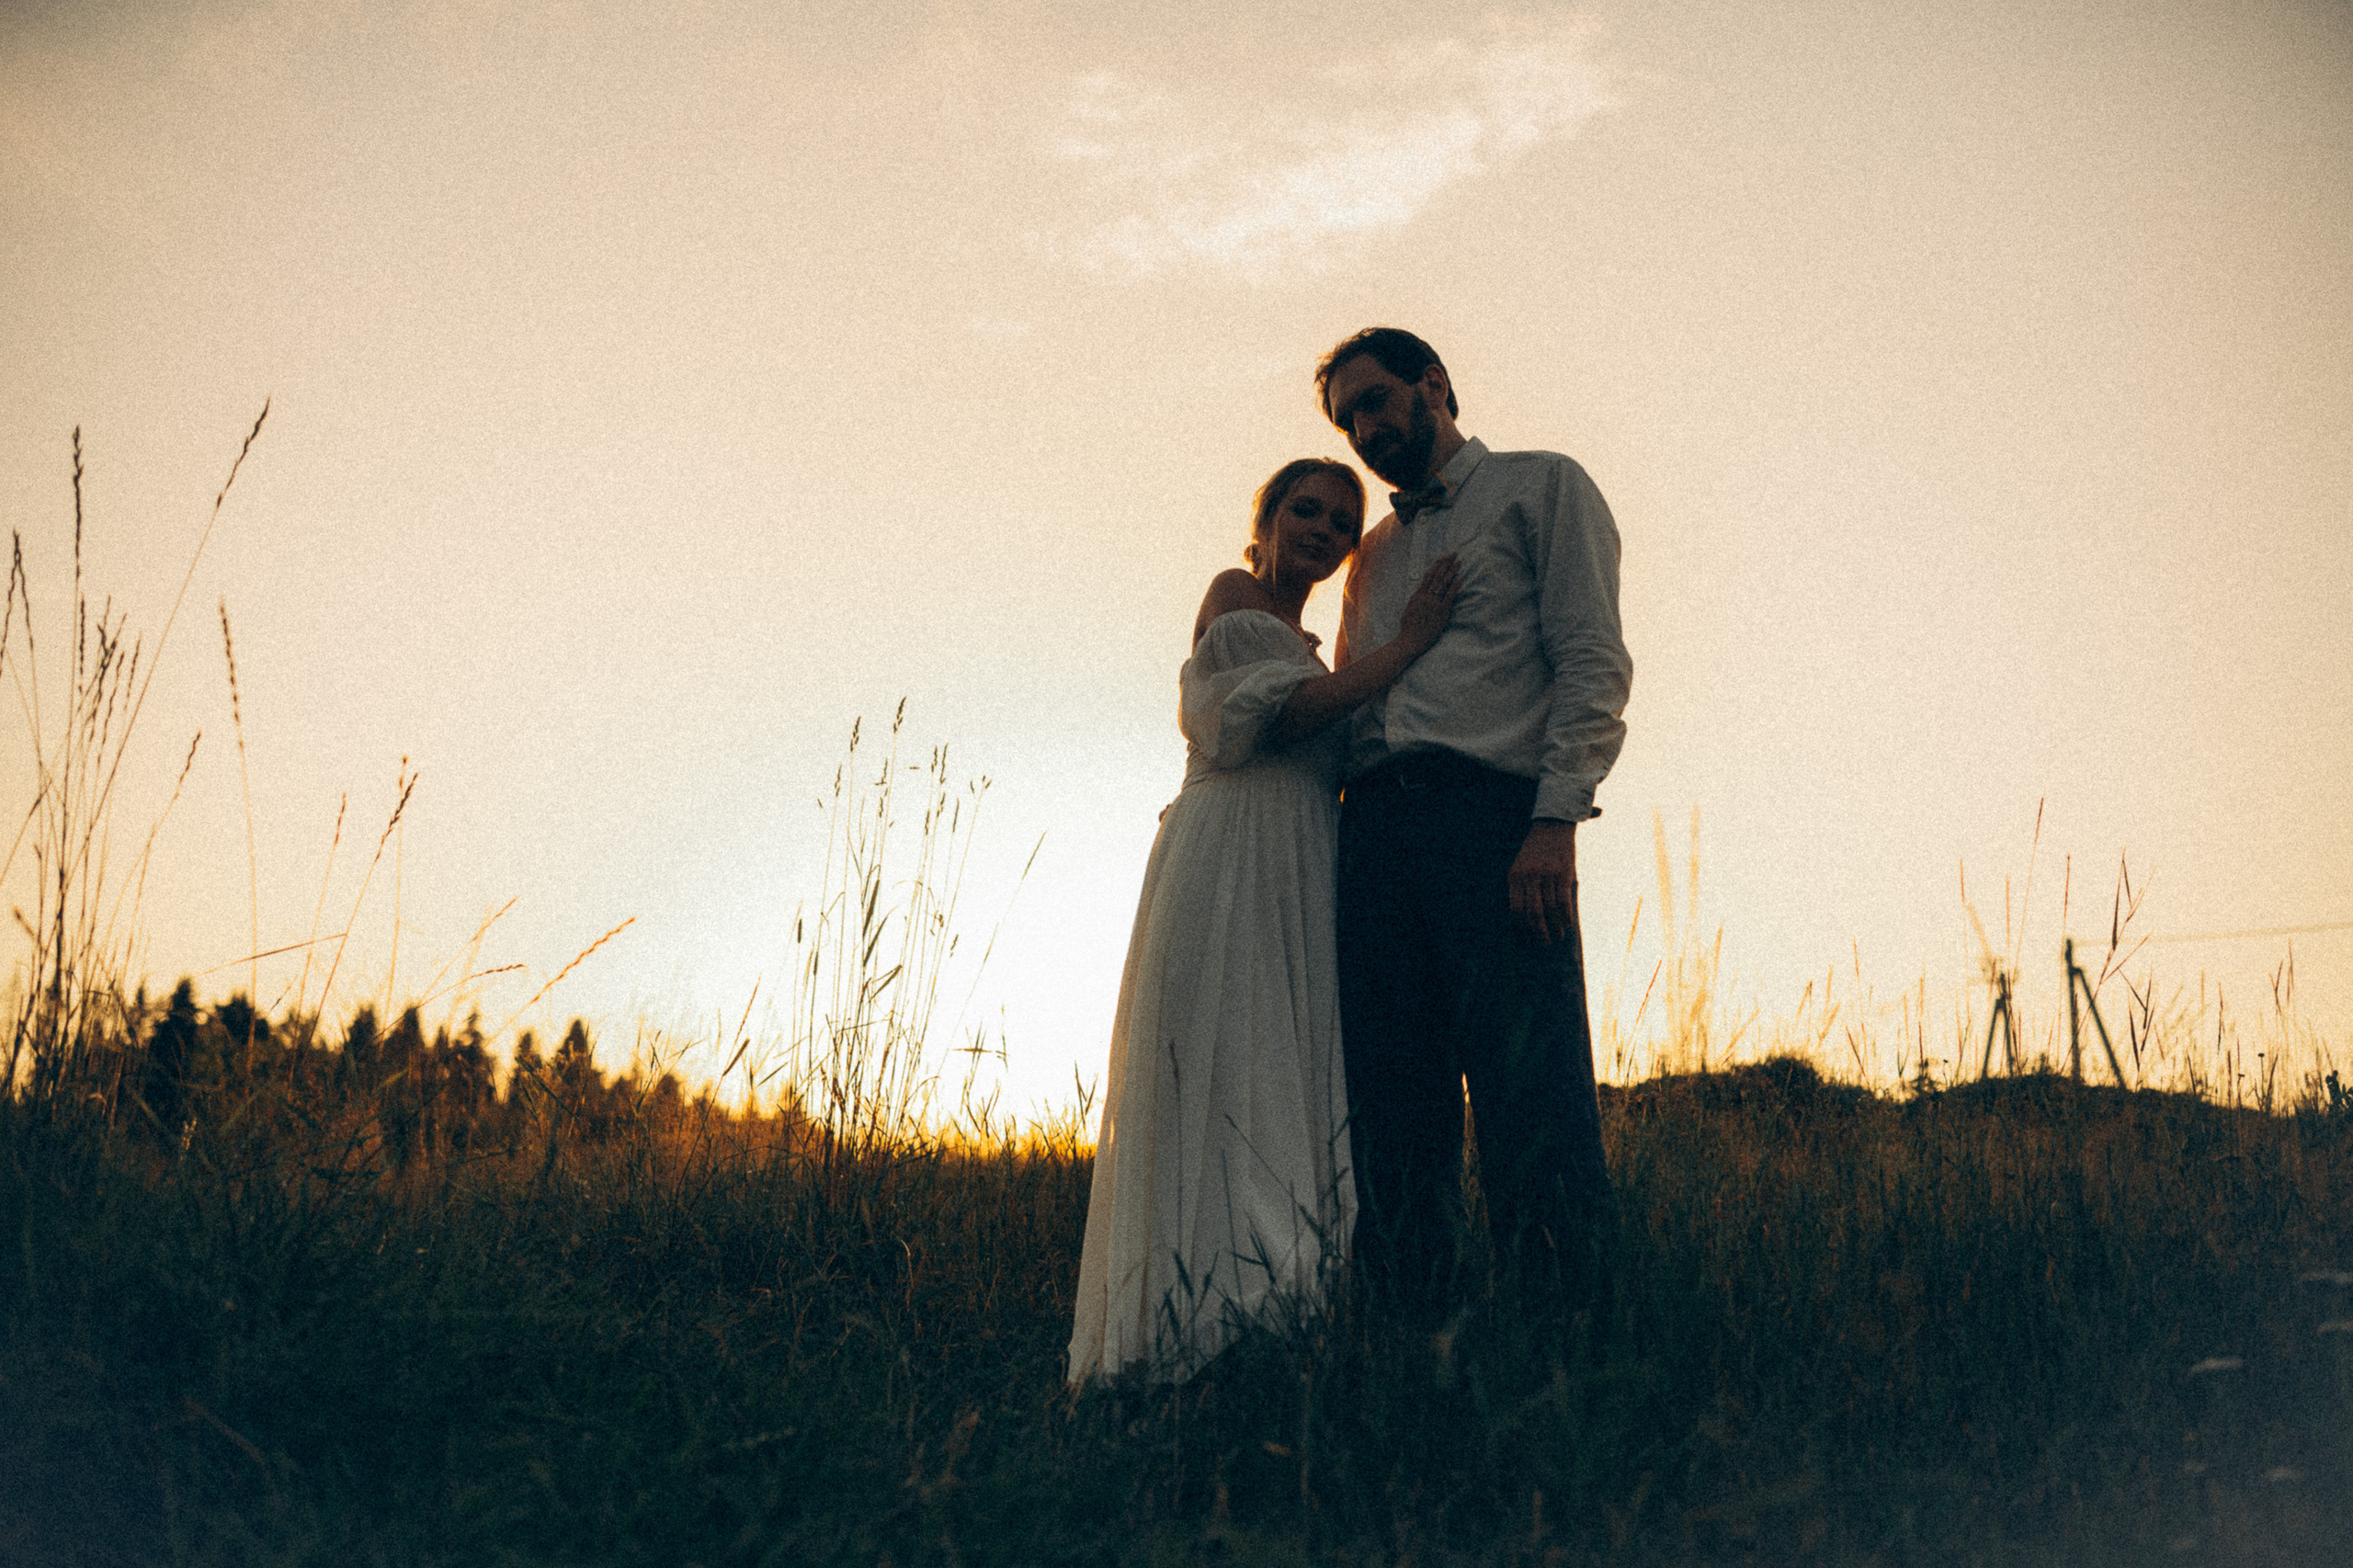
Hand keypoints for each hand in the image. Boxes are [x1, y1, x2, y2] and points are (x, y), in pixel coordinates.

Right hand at [1396, 554, 1459, 653]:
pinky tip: (1460, 578)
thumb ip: (1416, 599)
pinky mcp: (1441, 612)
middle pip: (1438, 575)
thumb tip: (1420, 592)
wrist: (1411, 639)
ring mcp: (1434, 604)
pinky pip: (1449, 596)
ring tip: (1459, 562)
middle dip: (1447, 563)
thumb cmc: (1409, 627)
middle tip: (1454, 554)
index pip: (1428, 575)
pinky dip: (1455, 586)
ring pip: (1444, 583)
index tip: (1443, 557)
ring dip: (1452, 571)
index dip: (1437, 565)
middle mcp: (1426, 597)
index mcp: (1418, 595)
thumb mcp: (1409, 609)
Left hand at [1508, 819, 1577, 943]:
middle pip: (1533, 913)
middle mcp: (1529, 876)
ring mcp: (1547, 874)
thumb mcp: (1521, 865)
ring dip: (1555, 926)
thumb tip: (1525, 916)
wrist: (1552, 825)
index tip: (1528, 935)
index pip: (1516, 908)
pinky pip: (1564, 901)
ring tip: (1558, 936)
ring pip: (1550, 909)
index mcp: (1515, 876)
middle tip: (1544, 943)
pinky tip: (1568, 924)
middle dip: (1539, 931)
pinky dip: (1566, 915)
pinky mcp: (1563, 873)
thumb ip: (1522, 887)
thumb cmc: (1536, 850)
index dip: (1523, 925)